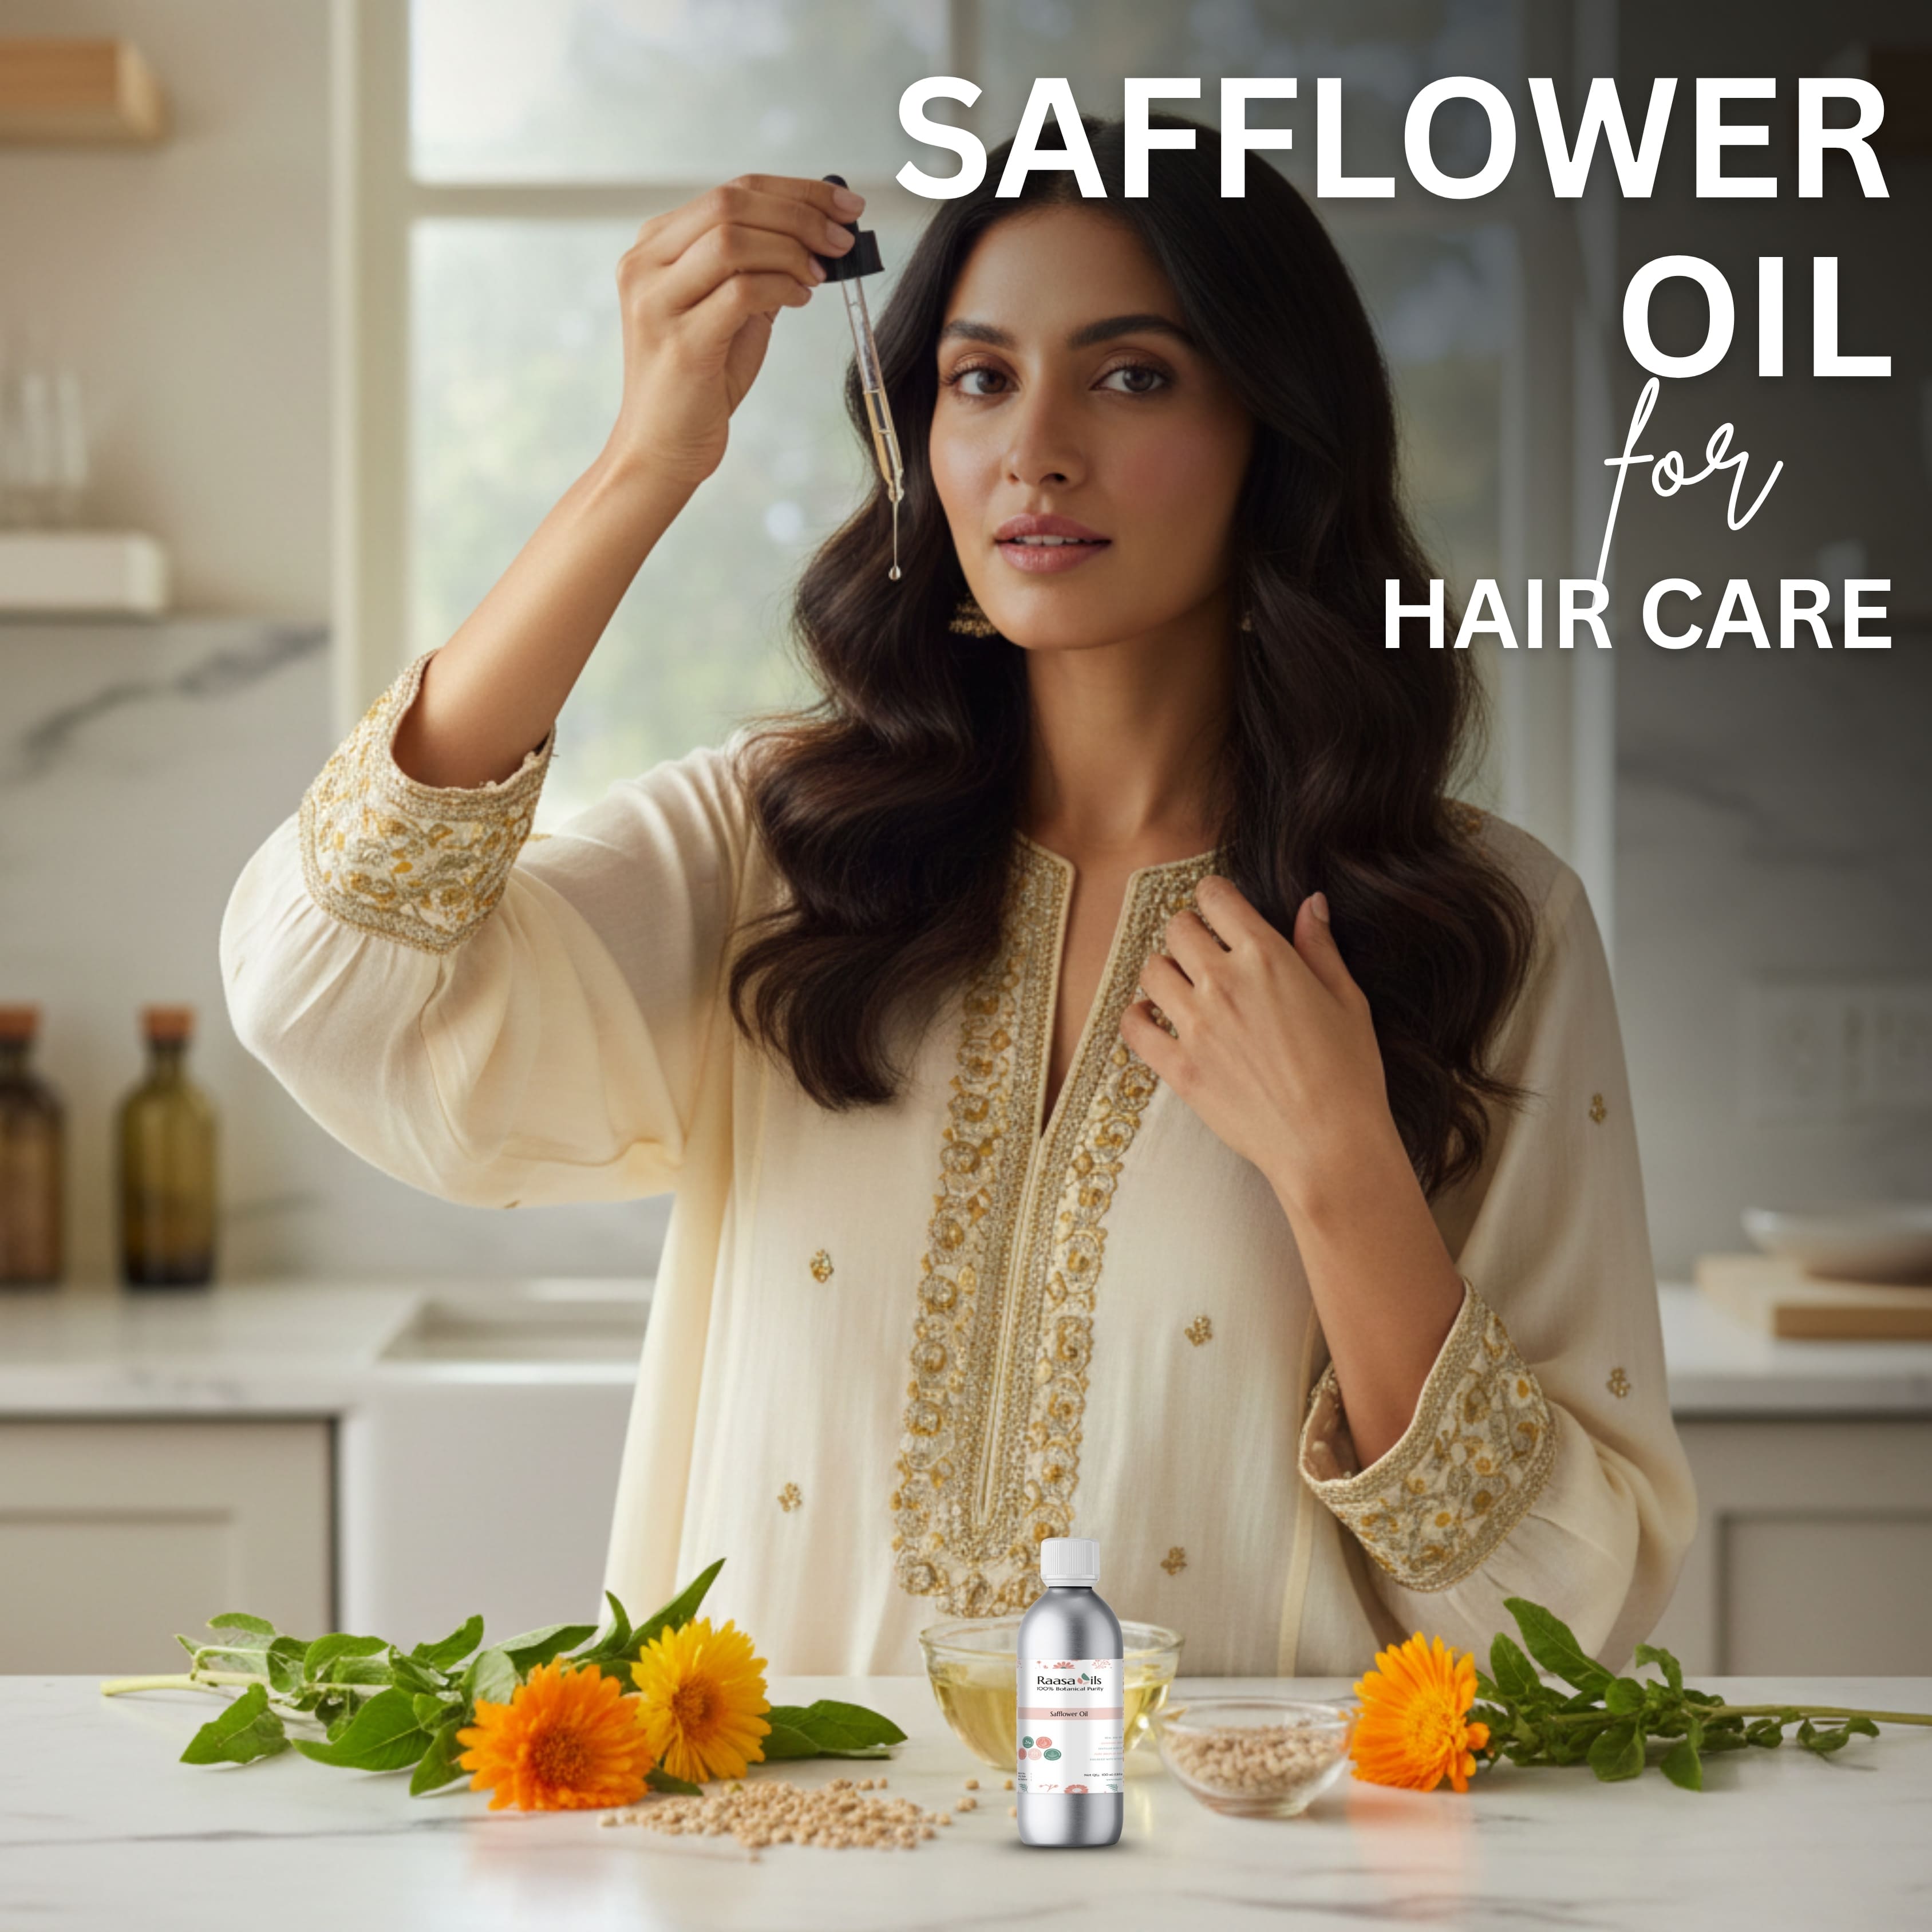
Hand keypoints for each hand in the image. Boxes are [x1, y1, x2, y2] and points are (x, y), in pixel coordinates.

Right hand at [604, 174, 861, 488]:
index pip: (730, 192)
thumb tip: (818, 230)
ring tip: (822, 274)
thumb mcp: (730, 311)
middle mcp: (645, 265)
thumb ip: (758, 268)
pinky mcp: (680, 343)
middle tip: (843, 239)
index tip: (845, 204)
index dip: (796, 190)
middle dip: (800, 214)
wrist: (662, 447)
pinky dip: (782, 288)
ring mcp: (657, 302)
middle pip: (730, 203)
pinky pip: (741, 292)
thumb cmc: (700, 381)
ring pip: (733, 240)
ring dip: (792, 250)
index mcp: (655, 247)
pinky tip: (801, 299)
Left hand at [1119, 876, 1403, 1218]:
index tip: (1220, 913)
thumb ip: (1320, 947)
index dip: (1216, 899)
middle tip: (1203, 953)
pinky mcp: (1178, 1067)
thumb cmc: (1350, 1075)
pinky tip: (1151, 1018)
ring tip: (1182, 987)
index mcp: (1267, 957)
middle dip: (1189, 933)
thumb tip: (1310, 903)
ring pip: (1151, 971)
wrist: (1330, 1146)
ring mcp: (1196, 1025)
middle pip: (1177, 928)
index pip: (1215, 897)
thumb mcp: (1347, 1000)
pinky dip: (1136, 1017)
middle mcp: (1224, 982)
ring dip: (1165, 972)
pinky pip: (1133, 1027)